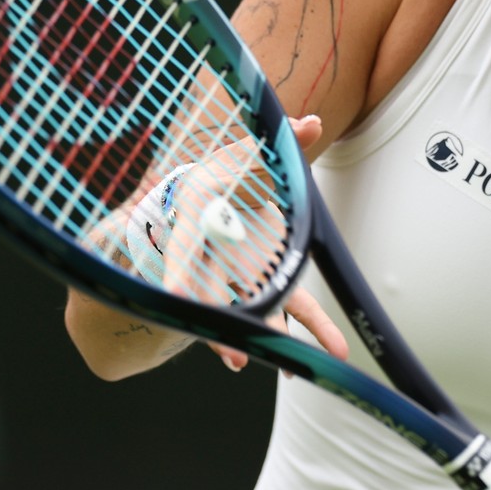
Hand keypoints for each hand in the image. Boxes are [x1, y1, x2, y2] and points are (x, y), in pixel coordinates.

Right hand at [167, 114, 347, 371]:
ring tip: (274, 366)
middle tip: (230, 355)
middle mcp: (216, 253)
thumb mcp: (251, 153)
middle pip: (212, 293)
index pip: (185, 251)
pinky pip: (280, 310)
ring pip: (248, 309)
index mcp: (200, 218)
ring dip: (257, 338)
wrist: (227, 192)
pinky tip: (295, 362)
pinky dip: (286, 333)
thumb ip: (284, 141)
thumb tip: (313, 123)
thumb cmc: (232, 172)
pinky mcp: (265, 281)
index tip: (177, 299)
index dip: (180, 276)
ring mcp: (239, 272)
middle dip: (219, 324)